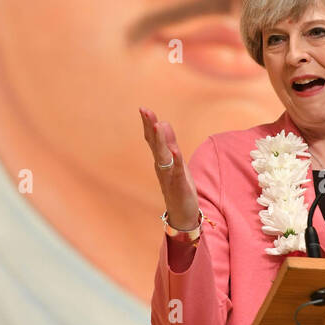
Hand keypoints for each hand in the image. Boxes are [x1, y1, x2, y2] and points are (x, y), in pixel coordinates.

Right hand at [139, 106, 199, 231]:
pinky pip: (177, 171)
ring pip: (164, 155)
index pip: (153, 139)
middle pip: (155, 144)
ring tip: (158, 125)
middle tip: (145, 111)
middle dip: (151, 126)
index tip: (143, 109)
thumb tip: (163, 122)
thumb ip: (169, 143)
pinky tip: (175, 151)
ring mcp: (169, 175)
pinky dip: (175, 161)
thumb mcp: (175, 161)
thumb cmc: (178, 185)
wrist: (182, 214)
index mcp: (161, 159)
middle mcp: (162, 166)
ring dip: (161, 140)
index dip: (148, 124)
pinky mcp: (179, 184)